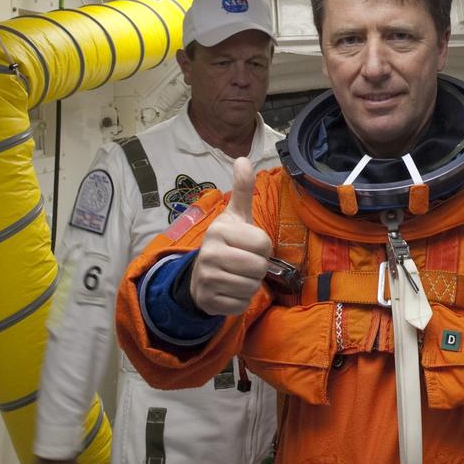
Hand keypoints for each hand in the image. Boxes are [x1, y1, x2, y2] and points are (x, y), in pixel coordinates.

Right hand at [189, 157, 270, 314]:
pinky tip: (229, 290)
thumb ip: (242, 190)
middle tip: (245, 262)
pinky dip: (241, 300)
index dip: (263, 247)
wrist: (200, 275)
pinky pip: (241, 304)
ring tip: (237, 275)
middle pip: (259, 267)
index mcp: (219, 230)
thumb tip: (243, 158)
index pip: (263, 244)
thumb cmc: (227, 242)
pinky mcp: (209, 302)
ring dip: (250, 284)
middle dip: (258, 268)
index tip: (250, 245)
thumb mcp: (236, 216)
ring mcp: (207, 279)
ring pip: (251, 287)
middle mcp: (209, 254)